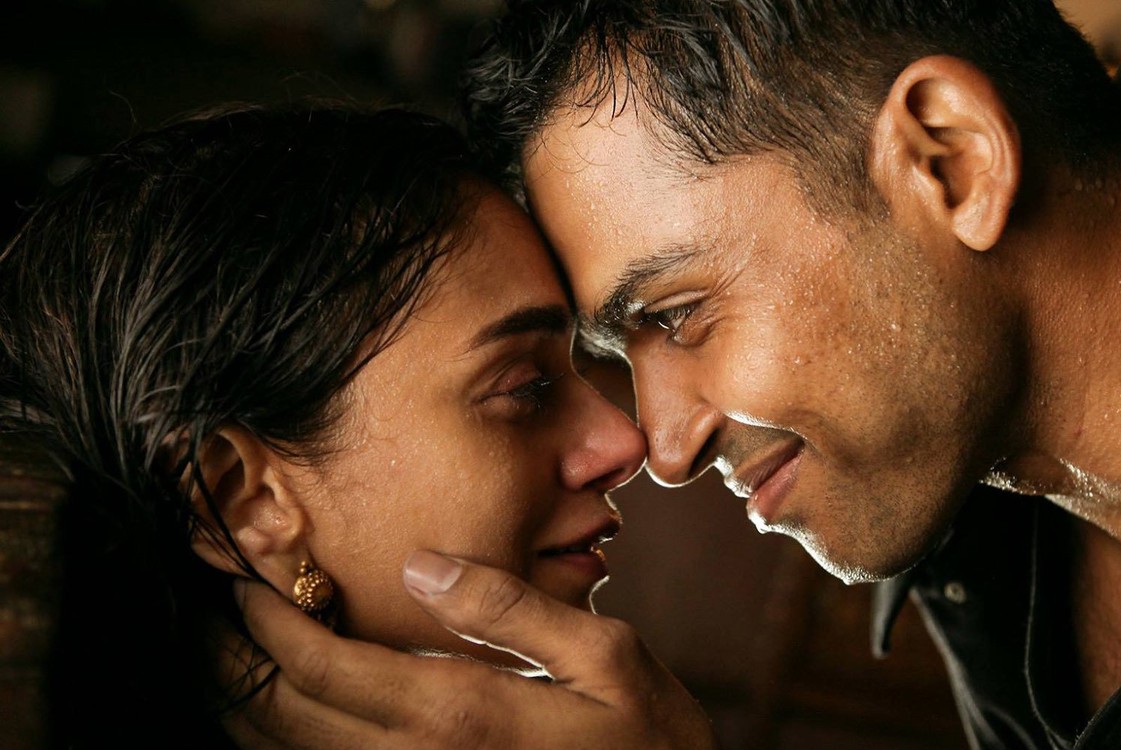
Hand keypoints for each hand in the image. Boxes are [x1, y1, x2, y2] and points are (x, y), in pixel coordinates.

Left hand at [225, 553, 715, 748]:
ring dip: (244, 707)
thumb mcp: (607, 657)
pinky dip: (286, 747)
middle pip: (283, 717)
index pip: (320, 665)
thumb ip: (511, 610)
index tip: (241, 577)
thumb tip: (424, 566)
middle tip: (206, 614)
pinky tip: (282, 717)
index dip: (266, 619)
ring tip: (224, 659)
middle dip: (231, 662)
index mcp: (458, 711)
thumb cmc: (649, 738)